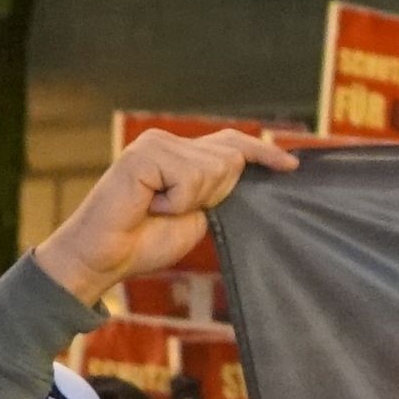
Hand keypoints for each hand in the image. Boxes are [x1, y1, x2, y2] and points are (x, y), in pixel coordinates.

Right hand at [31, 128, 295, 302]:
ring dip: (192, 200)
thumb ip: (218, 190)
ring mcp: (154, 144)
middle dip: (215, 193)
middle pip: (231, 159)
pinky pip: (190, 178)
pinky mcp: (143, 154)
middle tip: (174, 210)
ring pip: (214, 169)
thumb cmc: (146, 240)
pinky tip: (150, 205)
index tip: (292, 165)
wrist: (105, 257)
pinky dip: (176, 202)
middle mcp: (168, 141)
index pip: (231, 144)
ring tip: (158, 208)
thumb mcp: (197, 213)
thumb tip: (248, 170)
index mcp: (181, 154)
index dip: (263, 152)